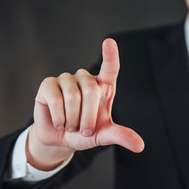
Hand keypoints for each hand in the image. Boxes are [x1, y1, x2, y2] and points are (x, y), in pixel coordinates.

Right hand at [28, 39, 143, 169]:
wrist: (61, 139)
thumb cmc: (85, 133)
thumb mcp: (104, 135)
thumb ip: (121, 136)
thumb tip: (140, 146)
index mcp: (103, 87)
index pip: (109, 67)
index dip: (110, 55)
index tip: (109, 42)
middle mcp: (85, 78)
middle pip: (91, 91)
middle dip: (88, 117)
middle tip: (84, 129)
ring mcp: (66, 79)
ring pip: (72, 96)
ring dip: (72, 119)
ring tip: (71, 125)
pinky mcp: (48, 84)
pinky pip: (55, 98)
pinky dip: (59, 117)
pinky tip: (59, 122)